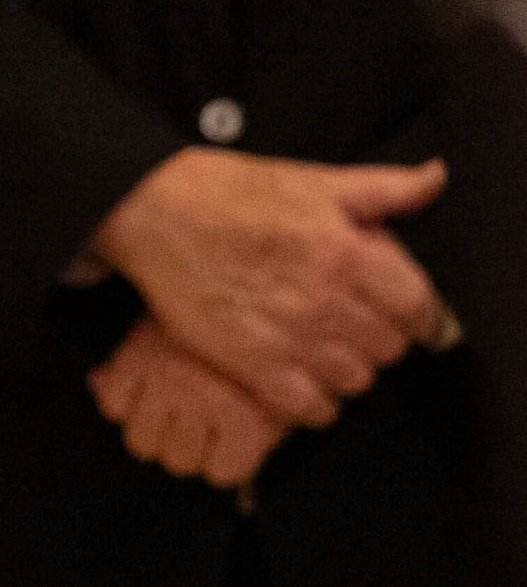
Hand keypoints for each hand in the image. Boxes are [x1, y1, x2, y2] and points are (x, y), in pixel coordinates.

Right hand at [84, 147, 445, 426]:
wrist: (152, 211)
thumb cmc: (230, 193)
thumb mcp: (313, 179)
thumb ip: (384, 187)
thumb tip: (434, 180)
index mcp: (346, 250)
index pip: (418, 307)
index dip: (417, 315)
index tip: (403, 315)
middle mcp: (323, 297)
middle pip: (388, 348)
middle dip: (377, 338)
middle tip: (351, 325)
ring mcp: (287, 335)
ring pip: (354, 380)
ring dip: (345, 369)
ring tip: (323, 350)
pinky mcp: (250, 362)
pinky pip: (310, 407)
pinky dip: (313, 402)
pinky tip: (300, 378)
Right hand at [87, 313, 285, 488]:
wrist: (223, 279)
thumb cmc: (260, 343)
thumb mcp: (283, 387)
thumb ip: (274, 426)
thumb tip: (248, 461)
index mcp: (247, 416)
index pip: (224, 474)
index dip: (228, 459)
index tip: (230, 443)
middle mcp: (203, 403)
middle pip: (180, 463)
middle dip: (190, 448)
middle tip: (200, 425)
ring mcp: (163, 381)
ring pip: (143, 443)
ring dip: (154, 431)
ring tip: (171, 411)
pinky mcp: (130, 359)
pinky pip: (113, 405)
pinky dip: (122, 401)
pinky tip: (144, 389)